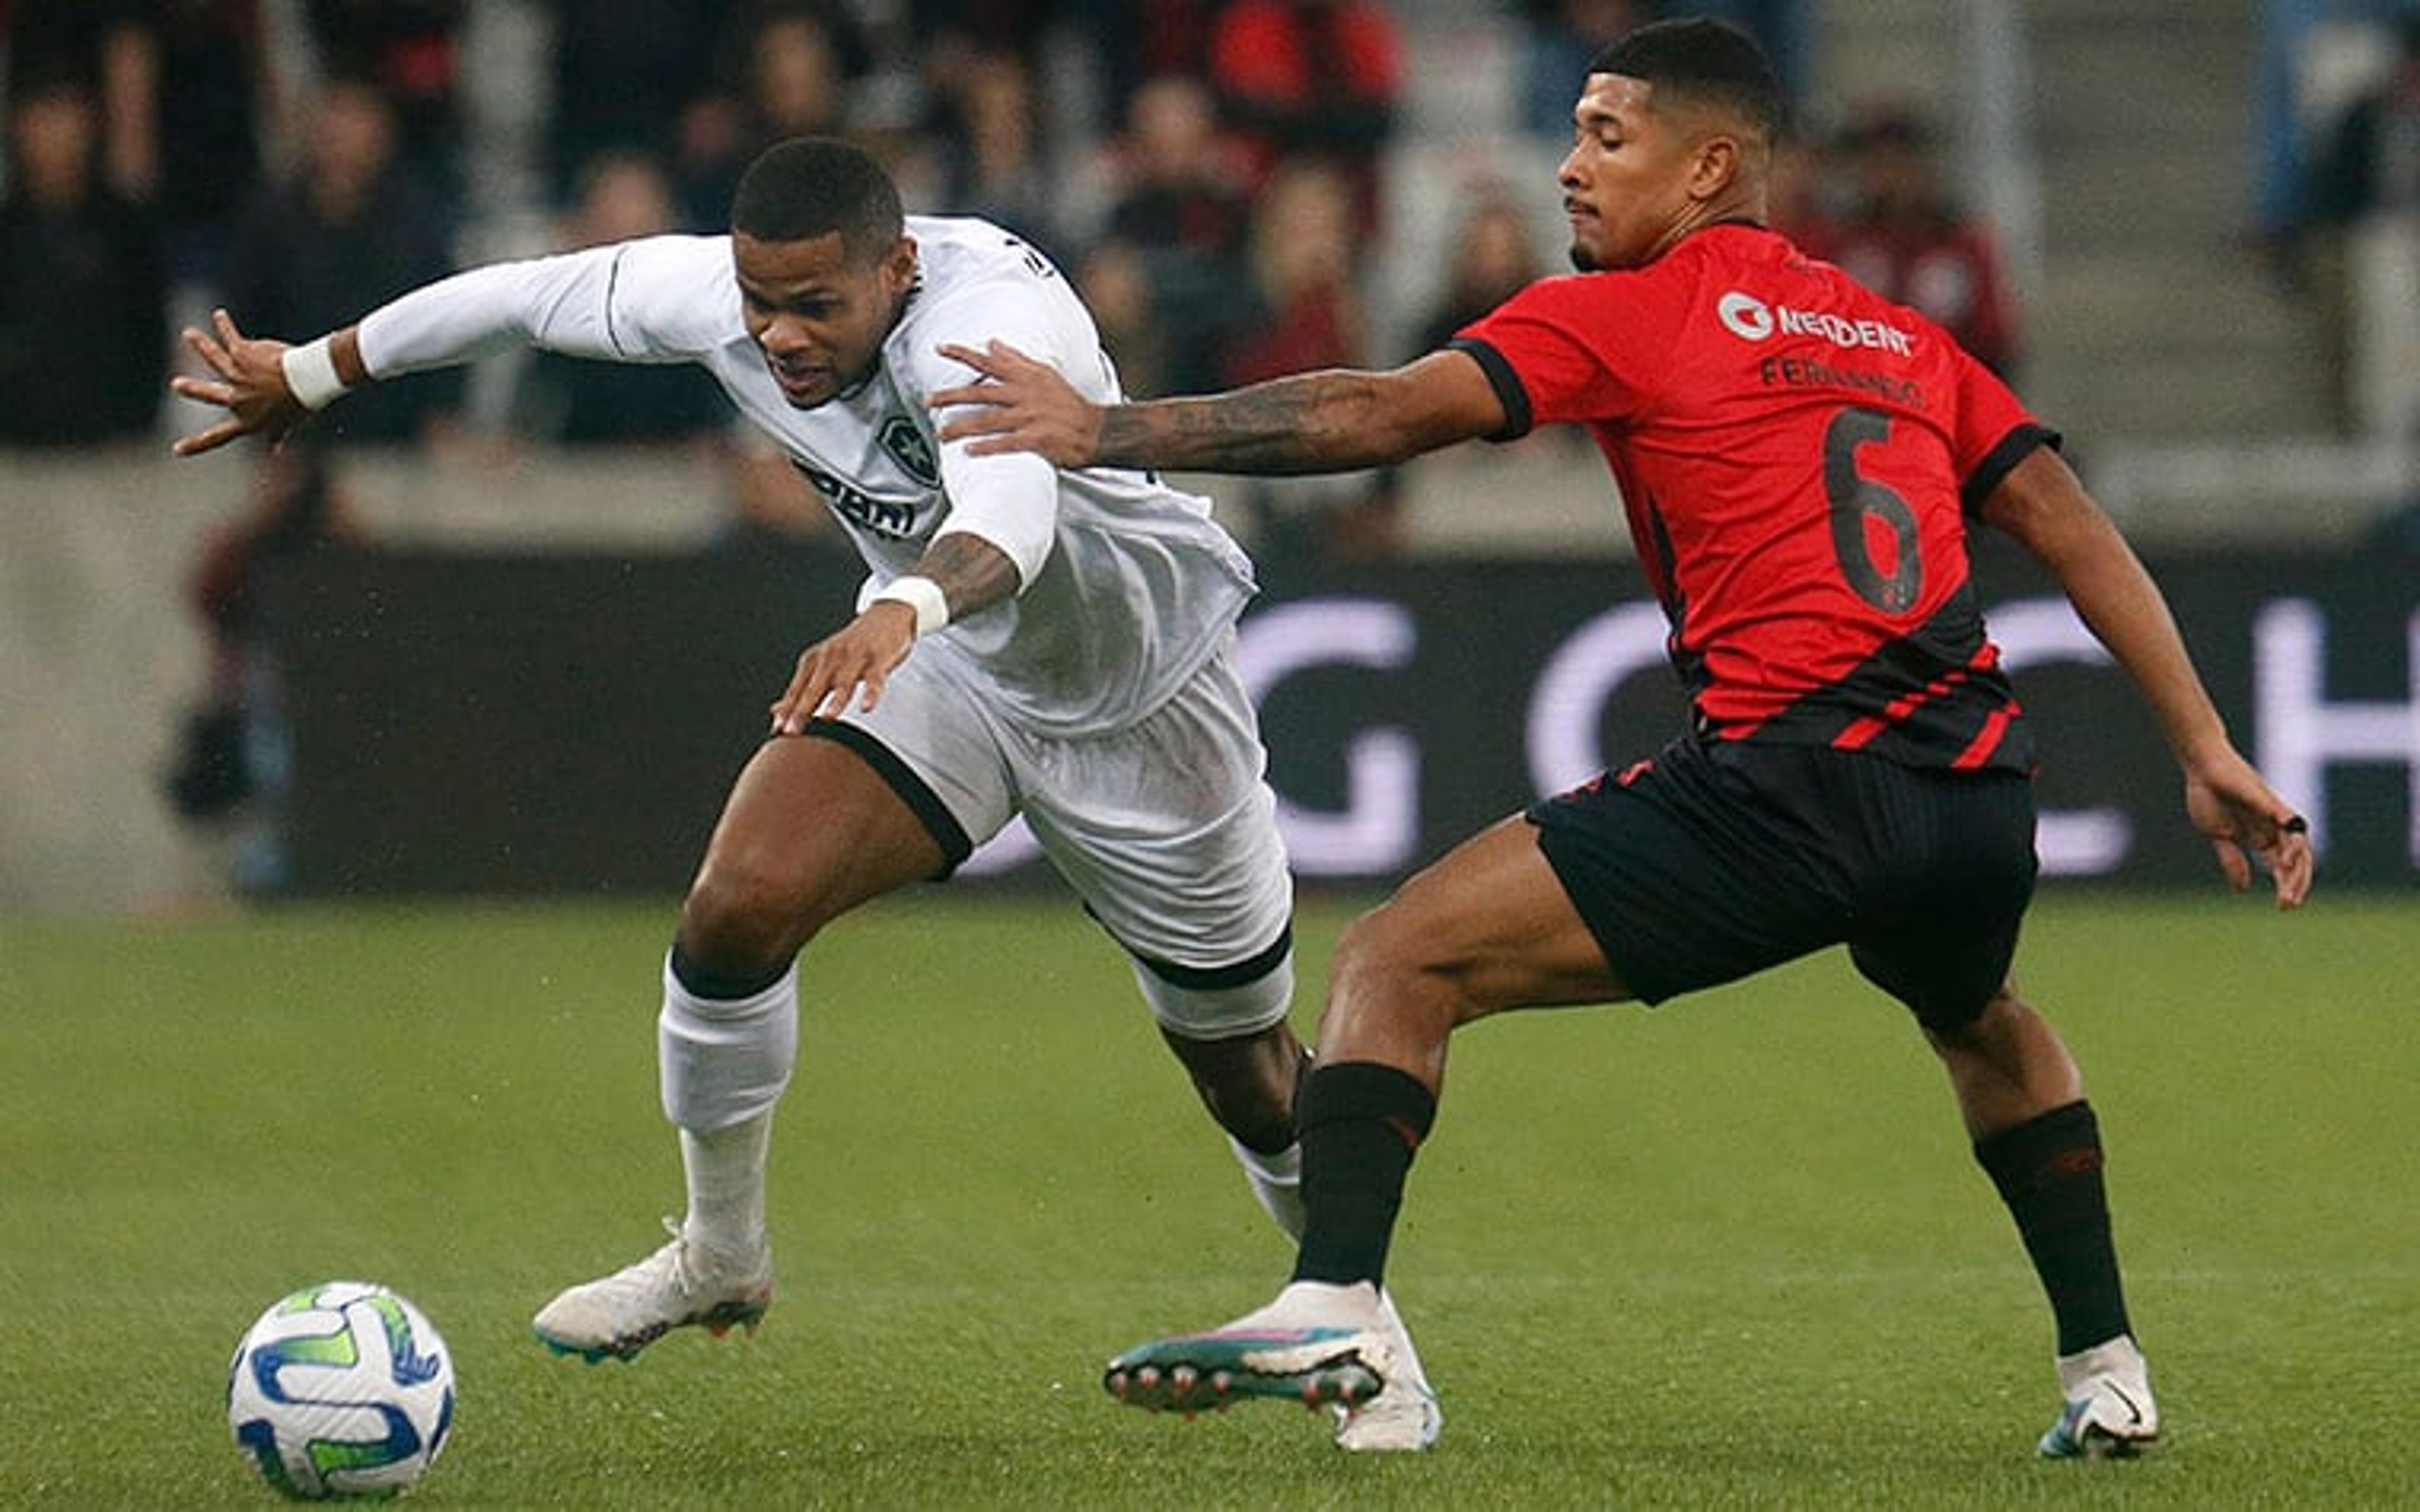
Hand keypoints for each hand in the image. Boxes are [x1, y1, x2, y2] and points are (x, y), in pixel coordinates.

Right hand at [170, 308, 305, 455]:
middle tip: (176, 384)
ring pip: (213, 358)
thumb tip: (274, 450)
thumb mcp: (288, 424)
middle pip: (209, 394)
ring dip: (200, 344)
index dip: (197, 445)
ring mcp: (238, 376)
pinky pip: (230, 337)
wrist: (309, 381)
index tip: (177, 450)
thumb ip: (277, 434)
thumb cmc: (303, 403)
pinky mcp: (243, 354)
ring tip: (189, 334)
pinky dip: (224, 326)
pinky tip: (220, 315)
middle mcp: (239, 400)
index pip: (218, 437)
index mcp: (248, 421)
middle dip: (192, 389)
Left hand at [767, 602, 918, 733]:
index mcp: (814, 659)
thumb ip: (802, 688)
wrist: (885, 616)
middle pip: (815, 687)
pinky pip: (875, 678)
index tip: (777, 729)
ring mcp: (855, 656)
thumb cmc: (853, 646)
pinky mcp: (878, 657)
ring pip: (844, 682)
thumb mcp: (823, 664)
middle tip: (793, 730)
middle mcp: (831, 656)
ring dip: (835, 701)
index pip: (797, 688)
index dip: (787, 709)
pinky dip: (871, 693)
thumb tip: (776, 710)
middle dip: (802, 709)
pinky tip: (866, 707)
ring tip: (827, 719)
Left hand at [928, 340, 1102, 466]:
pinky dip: (987, 446)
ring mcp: (1031, 417)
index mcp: (1026, 377)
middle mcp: (1026, 394)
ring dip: (963, 426)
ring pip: (989, 419)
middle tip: (928, 401)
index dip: (963, 354)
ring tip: (942, 433)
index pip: (989, 361)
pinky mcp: (1038, 439)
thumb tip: (992, 343)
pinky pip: (1007, 442)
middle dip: (952, 396)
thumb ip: (1016, 359)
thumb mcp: (1045, 374)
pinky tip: (969, 451)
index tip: (939, 348)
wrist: (1098, 430)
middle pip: (981, 392)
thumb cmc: (1069, 404)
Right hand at [2183, 748, 2314, 908]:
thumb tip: (2243, 888)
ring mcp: (2275, 815)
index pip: (2282, 865)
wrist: (2201, 767)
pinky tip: (2287, 862)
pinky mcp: (2272, 804)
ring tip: (2289, 893)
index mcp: (2261, 836)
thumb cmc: (2208, 794)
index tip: (2284, 907)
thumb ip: (2232, 859)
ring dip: (2297, 872)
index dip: (2286, 885)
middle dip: (2295, 884)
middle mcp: (2274, 827)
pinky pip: (2291, 826)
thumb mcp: (2218, 835)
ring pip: (2299, 847)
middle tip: (2288, 905)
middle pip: (2296, 860)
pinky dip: (2293, 845)